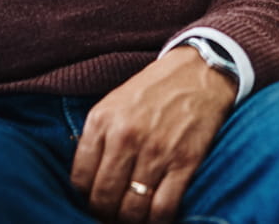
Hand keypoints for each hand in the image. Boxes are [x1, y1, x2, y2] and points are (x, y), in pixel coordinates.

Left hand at [71, 46, 236, 223]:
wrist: (199, 71)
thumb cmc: (153, 89)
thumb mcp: (113, 103)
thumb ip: (97, 138)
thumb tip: (85, 180)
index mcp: (102, 121)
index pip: (80, 179)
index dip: (84, 197)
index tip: (93, 200)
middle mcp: (126, 137)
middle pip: (103, 198)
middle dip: (104, 213)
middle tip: (111, 214)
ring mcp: (156, 151)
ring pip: (132, 209)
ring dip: (129, 220)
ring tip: (131, 218)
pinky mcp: (184, 162)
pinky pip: (163, 208)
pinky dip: (157, 221)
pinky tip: (154, 217)